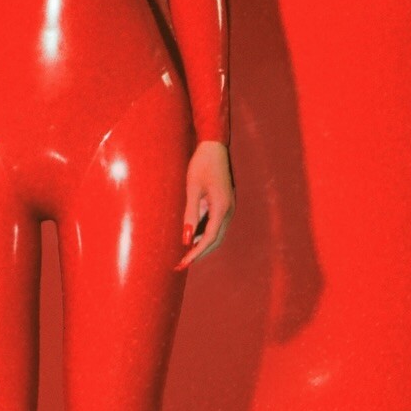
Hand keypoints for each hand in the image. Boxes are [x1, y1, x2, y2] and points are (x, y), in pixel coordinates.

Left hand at [176, 140, 233, 270]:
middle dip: (200, 253)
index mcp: (221, 207)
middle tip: (182, 263)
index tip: (183, 263)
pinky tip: (192, 236)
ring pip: (217, 233)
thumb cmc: (201, 165)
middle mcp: (228, 210)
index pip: (209, 238)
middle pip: (215, 240)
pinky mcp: (224, 203)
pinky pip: (216, 224)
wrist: (214, 147)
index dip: (196, 253)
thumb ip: (190, 214)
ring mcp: (228, 207)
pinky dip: (204, 233)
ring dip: (202, 244)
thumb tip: (187, 238)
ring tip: (185, 253)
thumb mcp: (192, 189)